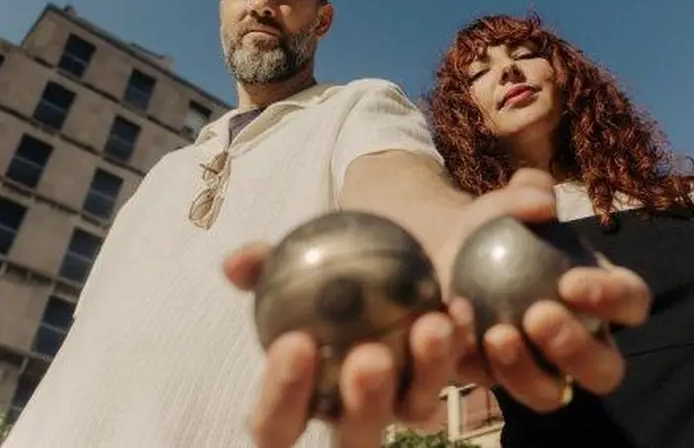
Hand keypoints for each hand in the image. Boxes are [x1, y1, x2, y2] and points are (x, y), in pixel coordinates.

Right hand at [222, 169, 560, 447]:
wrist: (369, 264)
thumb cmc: (317, 278)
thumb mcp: (289, 266)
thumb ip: (263, 267)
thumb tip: (235, 262)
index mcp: (299, 401)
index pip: (277, 424)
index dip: (281, 396)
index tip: (293, 343)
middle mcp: (349, 414)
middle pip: (355, 437)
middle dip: (364, 404)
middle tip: (370, 355)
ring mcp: (398, 402)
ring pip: (415, 408)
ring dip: (426, 371)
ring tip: (430, 324)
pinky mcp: (440, 380)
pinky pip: (454, 369)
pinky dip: (459, 340)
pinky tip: (459, 306)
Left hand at [442, 169, 651, 413]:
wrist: (443, 251)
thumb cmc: (494, 225)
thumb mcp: (506, 200)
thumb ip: (527, 192)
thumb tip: (543, 203)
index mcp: (602, 296)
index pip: (631, 303)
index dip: (612, 298)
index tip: (570, 281)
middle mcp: (582, 342)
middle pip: (603, 369)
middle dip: (576, 350)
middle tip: (538, 316)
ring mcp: (541, 370)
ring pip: (550, 394)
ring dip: (527, 372)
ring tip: (497, 335)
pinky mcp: (497, 381)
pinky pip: (493, 385)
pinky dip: (474, 362)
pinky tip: (455, 333)